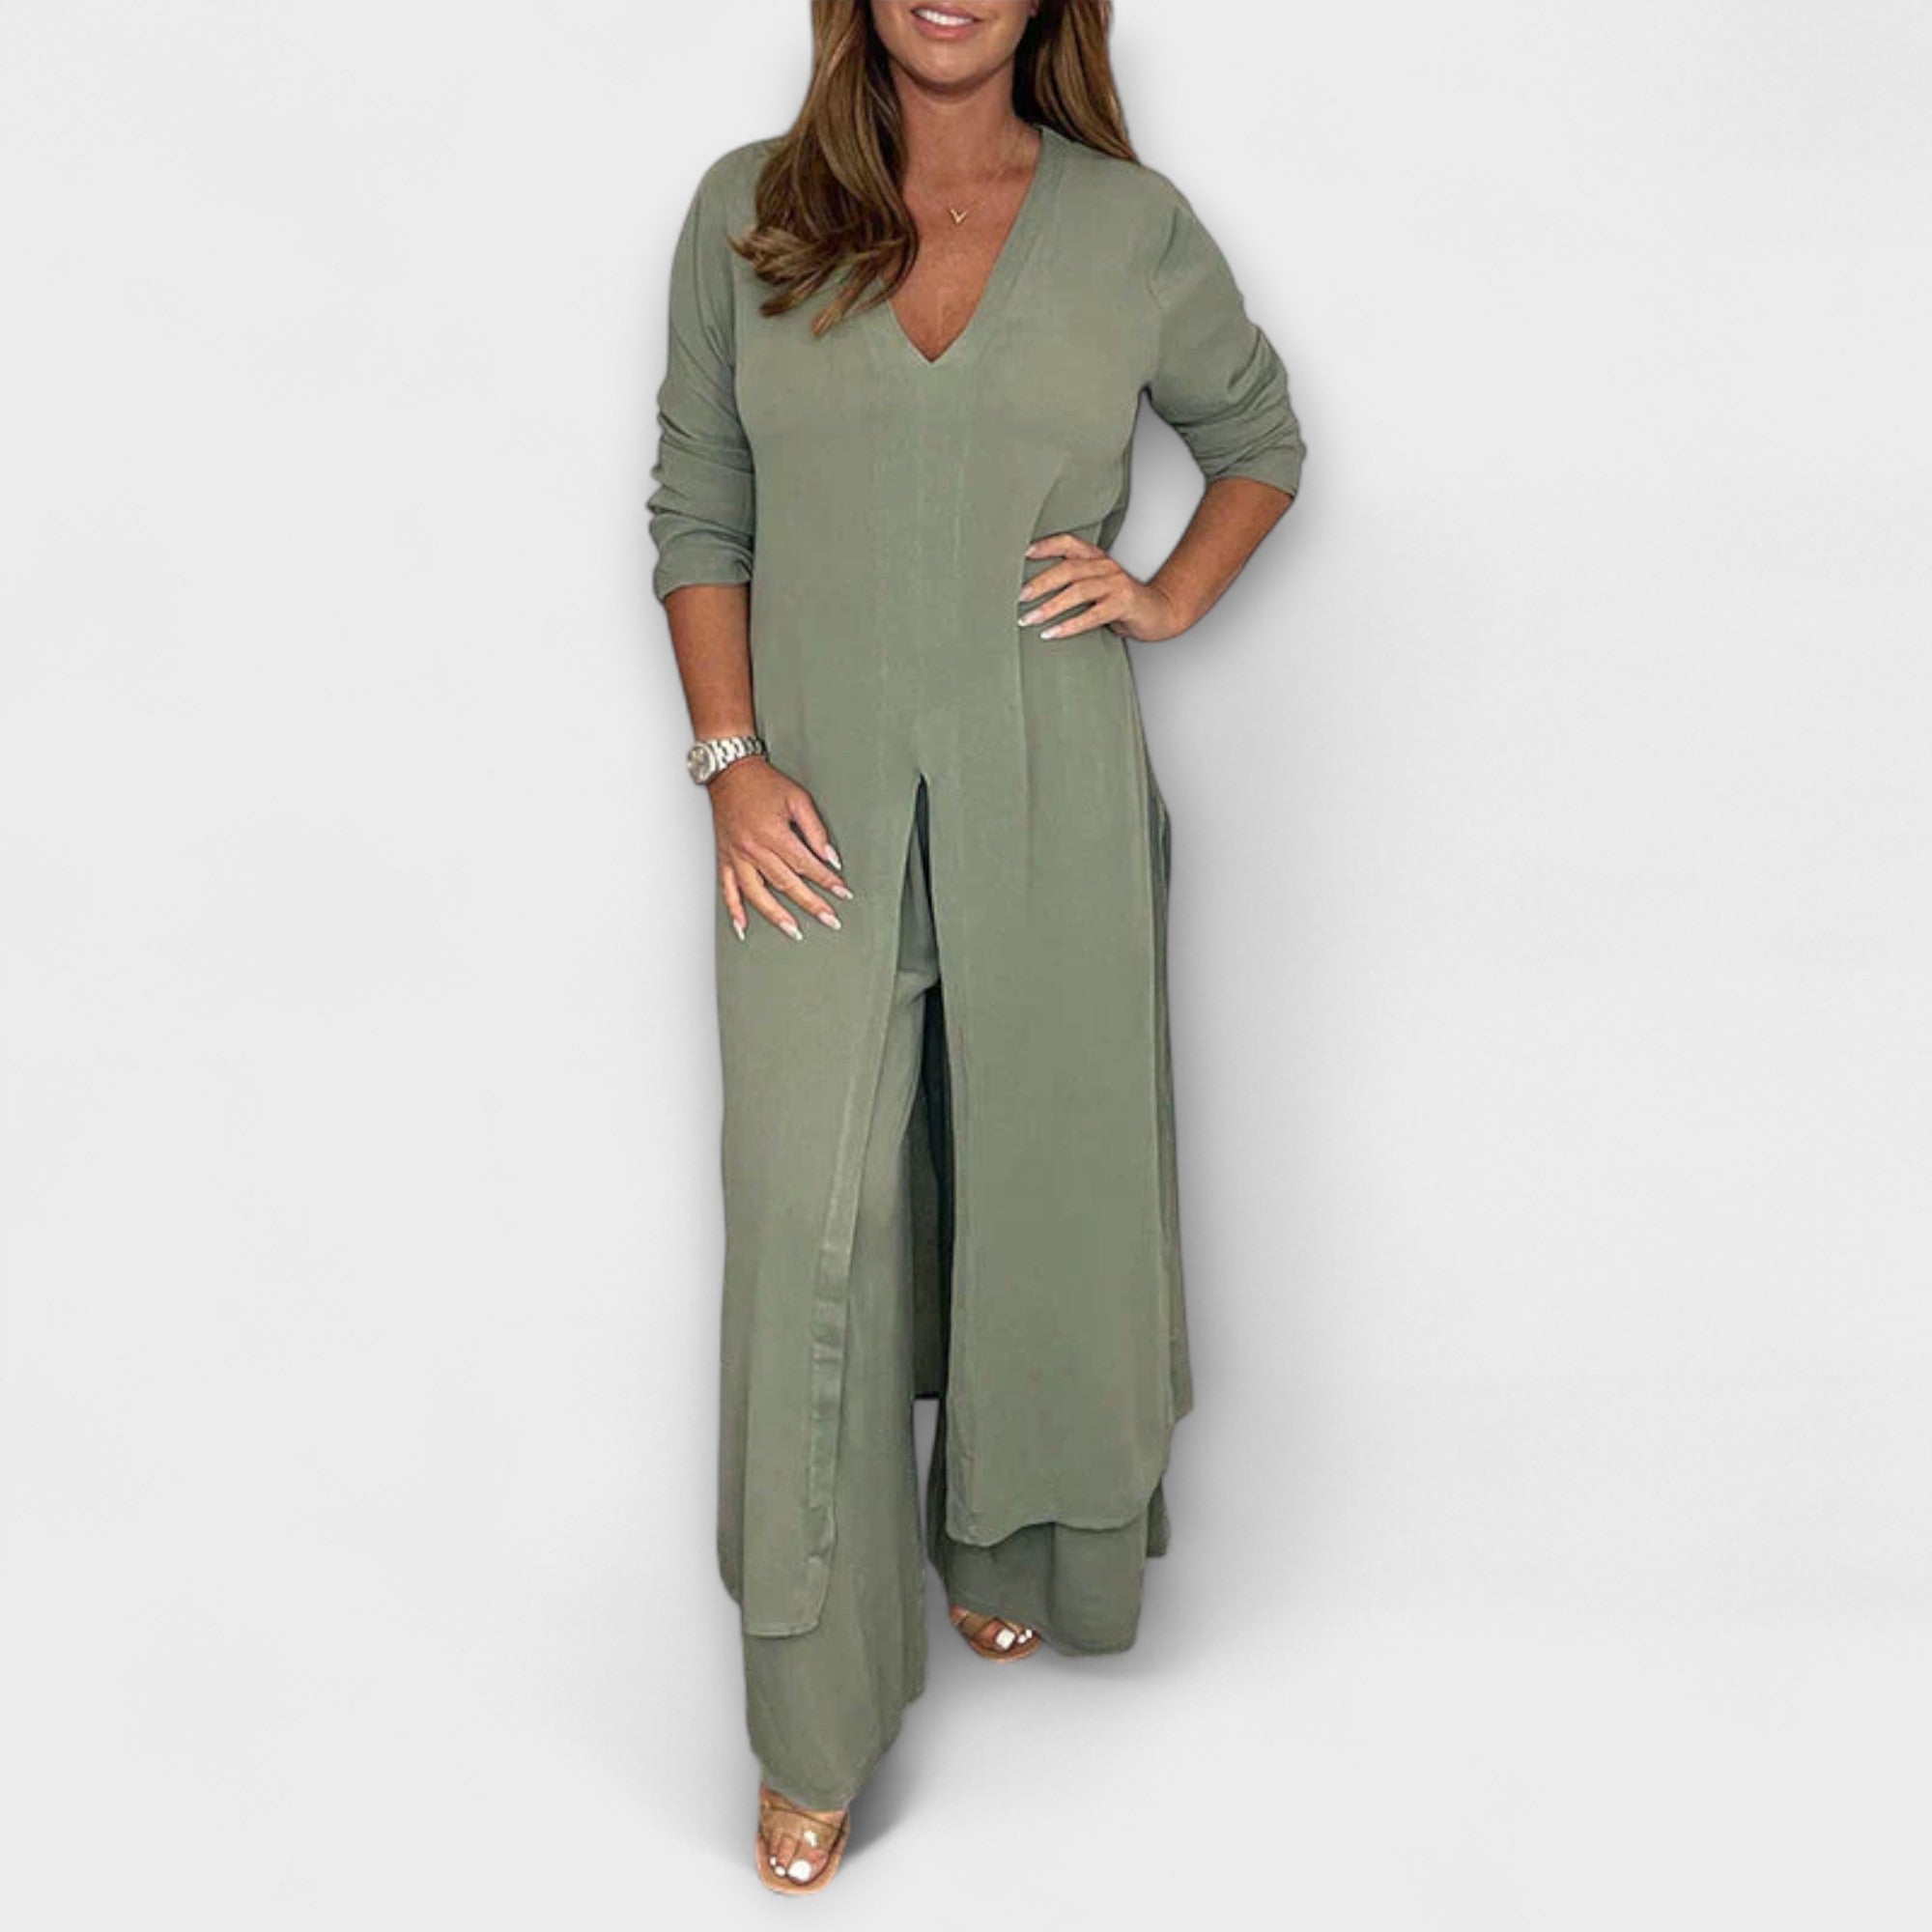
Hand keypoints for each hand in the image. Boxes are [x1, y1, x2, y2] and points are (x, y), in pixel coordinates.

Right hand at [709, 756, 852, 941]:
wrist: (730, 773)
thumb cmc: (763, 783)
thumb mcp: (797, 798)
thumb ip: (815, 829)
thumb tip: (829, 857)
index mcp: (773, 834)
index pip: (806, 865)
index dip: (827, 881)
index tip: (842, 893)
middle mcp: (753, 849)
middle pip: (786, 884)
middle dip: (811, 904)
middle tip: (830, 920)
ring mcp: (737, 856)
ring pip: (757, 894)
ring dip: (777, 916)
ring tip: (794, 931)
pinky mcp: (725, 858)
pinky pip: (728, 889)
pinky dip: (734, 910)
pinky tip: (743, 926)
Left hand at [1018, 533, 1191, 642]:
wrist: (1160, 613)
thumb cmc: (1122, 602)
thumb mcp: (1097, 587)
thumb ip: (1074, 584)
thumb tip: (1033, 594)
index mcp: (1097, 559)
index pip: (1069, 543)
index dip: (1046, 545)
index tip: (1023, 554)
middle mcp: (1106, 567)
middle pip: (1067, 569)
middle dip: (1039, 583)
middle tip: (1018, 597)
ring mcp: (1116, 584)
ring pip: (1077, 591)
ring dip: (1049, 607)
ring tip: (1029, 619)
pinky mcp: (1124, 604)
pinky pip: (1092, 615)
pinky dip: (1069, 625)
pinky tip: (1052, 633)